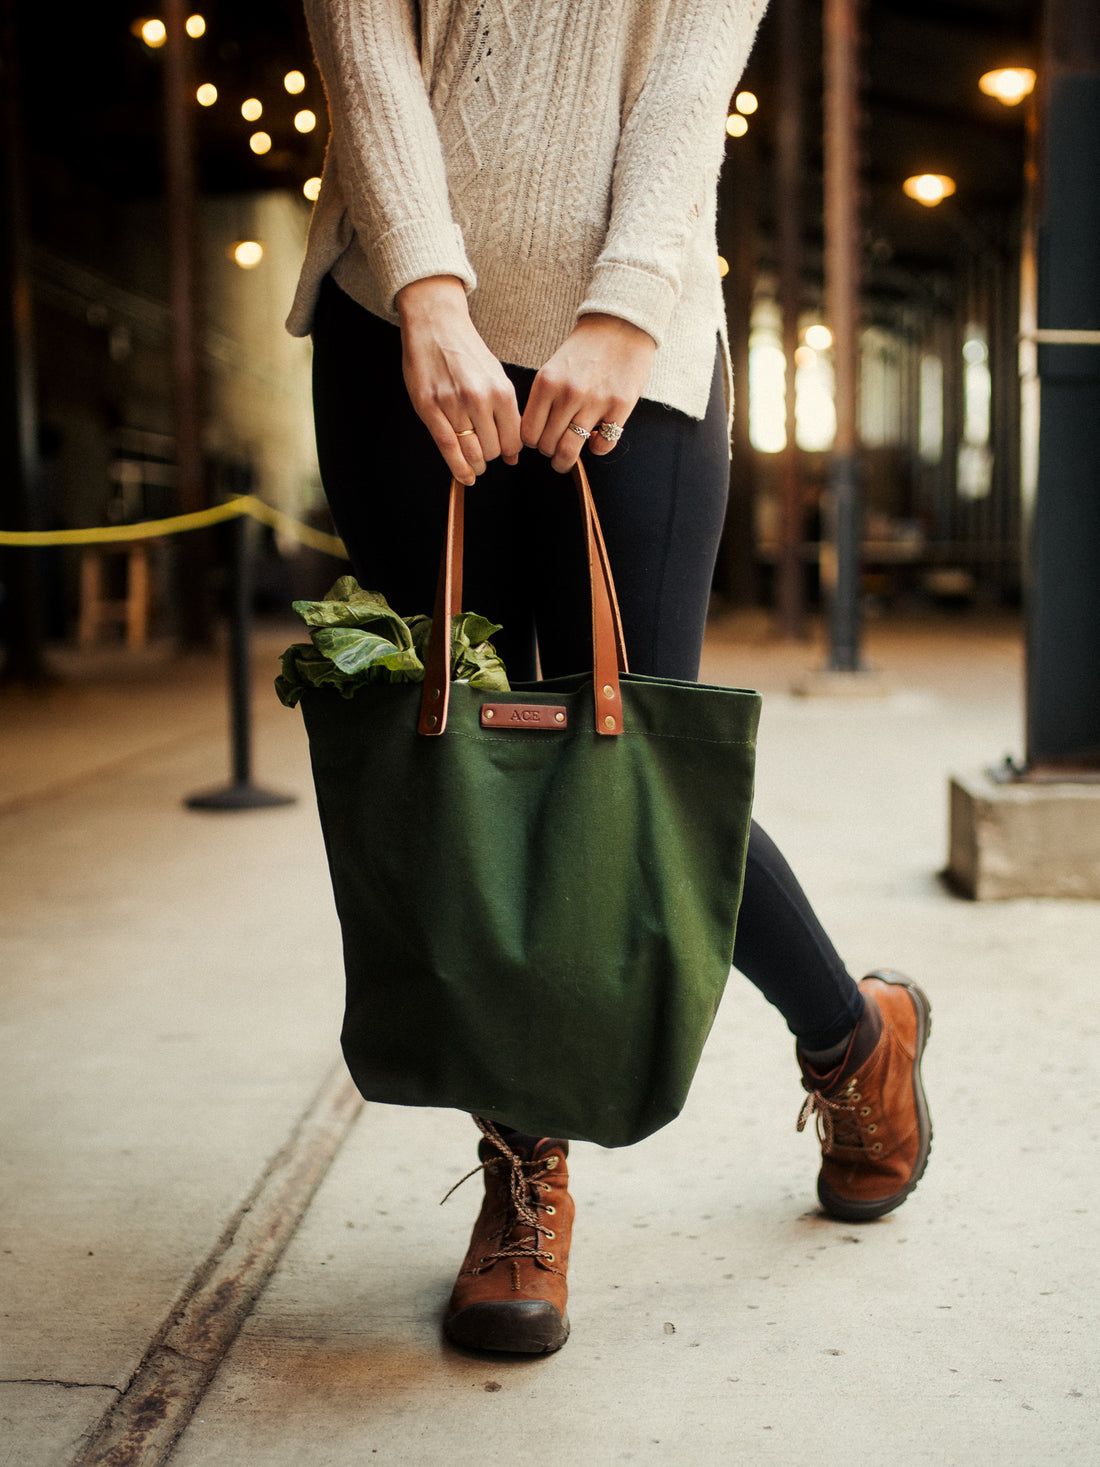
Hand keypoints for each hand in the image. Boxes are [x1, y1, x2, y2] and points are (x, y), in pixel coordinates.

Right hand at [396, 276, 522, 485]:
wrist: (435, 324)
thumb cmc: (467, 351)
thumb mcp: (496, 376)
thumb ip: (507, 414)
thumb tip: (513, 454)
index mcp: (501, 390)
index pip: (513, 439)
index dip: (511, 452)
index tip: (506, 453)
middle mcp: (478, 399)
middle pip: (493, 450)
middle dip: (492, 457)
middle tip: (486, 454)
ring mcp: (452, 404)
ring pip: (471, 452)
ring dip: (475, 465)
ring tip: (475, 466)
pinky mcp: (428, 407)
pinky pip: (447, 447)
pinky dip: (458, 468)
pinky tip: (464, 477)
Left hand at [520, 314, 656, 472]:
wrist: (621, 325)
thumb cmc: (585, 350)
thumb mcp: (553, 369)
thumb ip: (544, 399)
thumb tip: (535, 435)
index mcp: (546, 383)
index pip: (528, 433)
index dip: (532, 442)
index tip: (539, 440)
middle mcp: (568, 394)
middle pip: (547, 445)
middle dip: (549, 452)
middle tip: (554, 450)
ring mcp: (594, 402)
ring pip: (570, 450)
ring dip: (566, 460)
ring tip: (566, 459)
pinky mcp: (619, 407)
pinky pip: (601, 446)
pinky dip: (596, 449)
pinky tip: (595, 439)